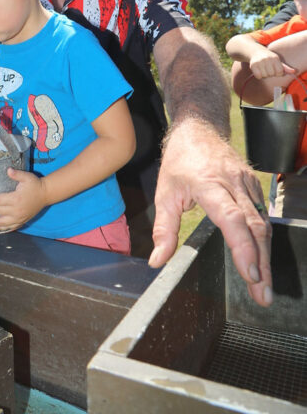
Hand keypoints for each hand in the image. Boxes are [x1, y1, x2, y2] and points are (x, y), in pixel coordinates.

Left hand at [0, 168, 47, 231]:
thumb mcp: (27, 177)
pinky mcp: (22, 221)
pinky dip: (2, 228)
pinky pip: (10, 226)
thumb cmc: (35, 184)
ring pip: (3, 222)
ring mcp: (19, 217)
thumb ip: (16, 174)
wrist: (46, 194)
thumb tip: (8, 170)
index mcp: (16, 198)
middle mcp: (17, 210)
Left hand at [149, 121, 272, 307]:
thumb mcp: (164, 193)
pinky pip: (264, 216)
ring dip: (266, 257)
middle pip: (254, 227)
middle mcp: (233, 183)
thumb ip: (163, 229)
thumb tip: (157, 261)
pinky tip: (263, 263)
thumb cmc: (180, 161)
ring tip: (264, 288)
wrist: (199, 128)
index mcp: (208, 184)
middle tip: (262, 296)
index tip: (249, 274)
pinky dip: (265, 242)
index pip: (232, 218)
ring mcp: (247, 183)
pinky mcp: (254, 186)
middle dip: (260, 264)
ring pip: (263, 224)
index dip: (243, 247)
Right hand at [249, 48, 295, 79]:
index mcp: (275, 58)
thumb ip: (285, 67)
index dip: (278, 73)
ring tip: (263, 69)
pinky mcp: (253, 65)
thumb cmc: (268, 58)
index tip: (275, 70)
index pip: (279, 72)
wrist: (255, 51)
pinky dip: (258, 76)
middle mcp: (267, 59)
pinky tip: (258, 71)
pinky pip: (258, 76)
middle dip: (270, 73)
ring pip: (265, 75)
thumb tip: (294, 71)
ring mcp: (260, 62)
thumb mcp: (277, 61)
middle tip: (267, 68)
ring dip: (264, 74)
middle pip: (272, 74)